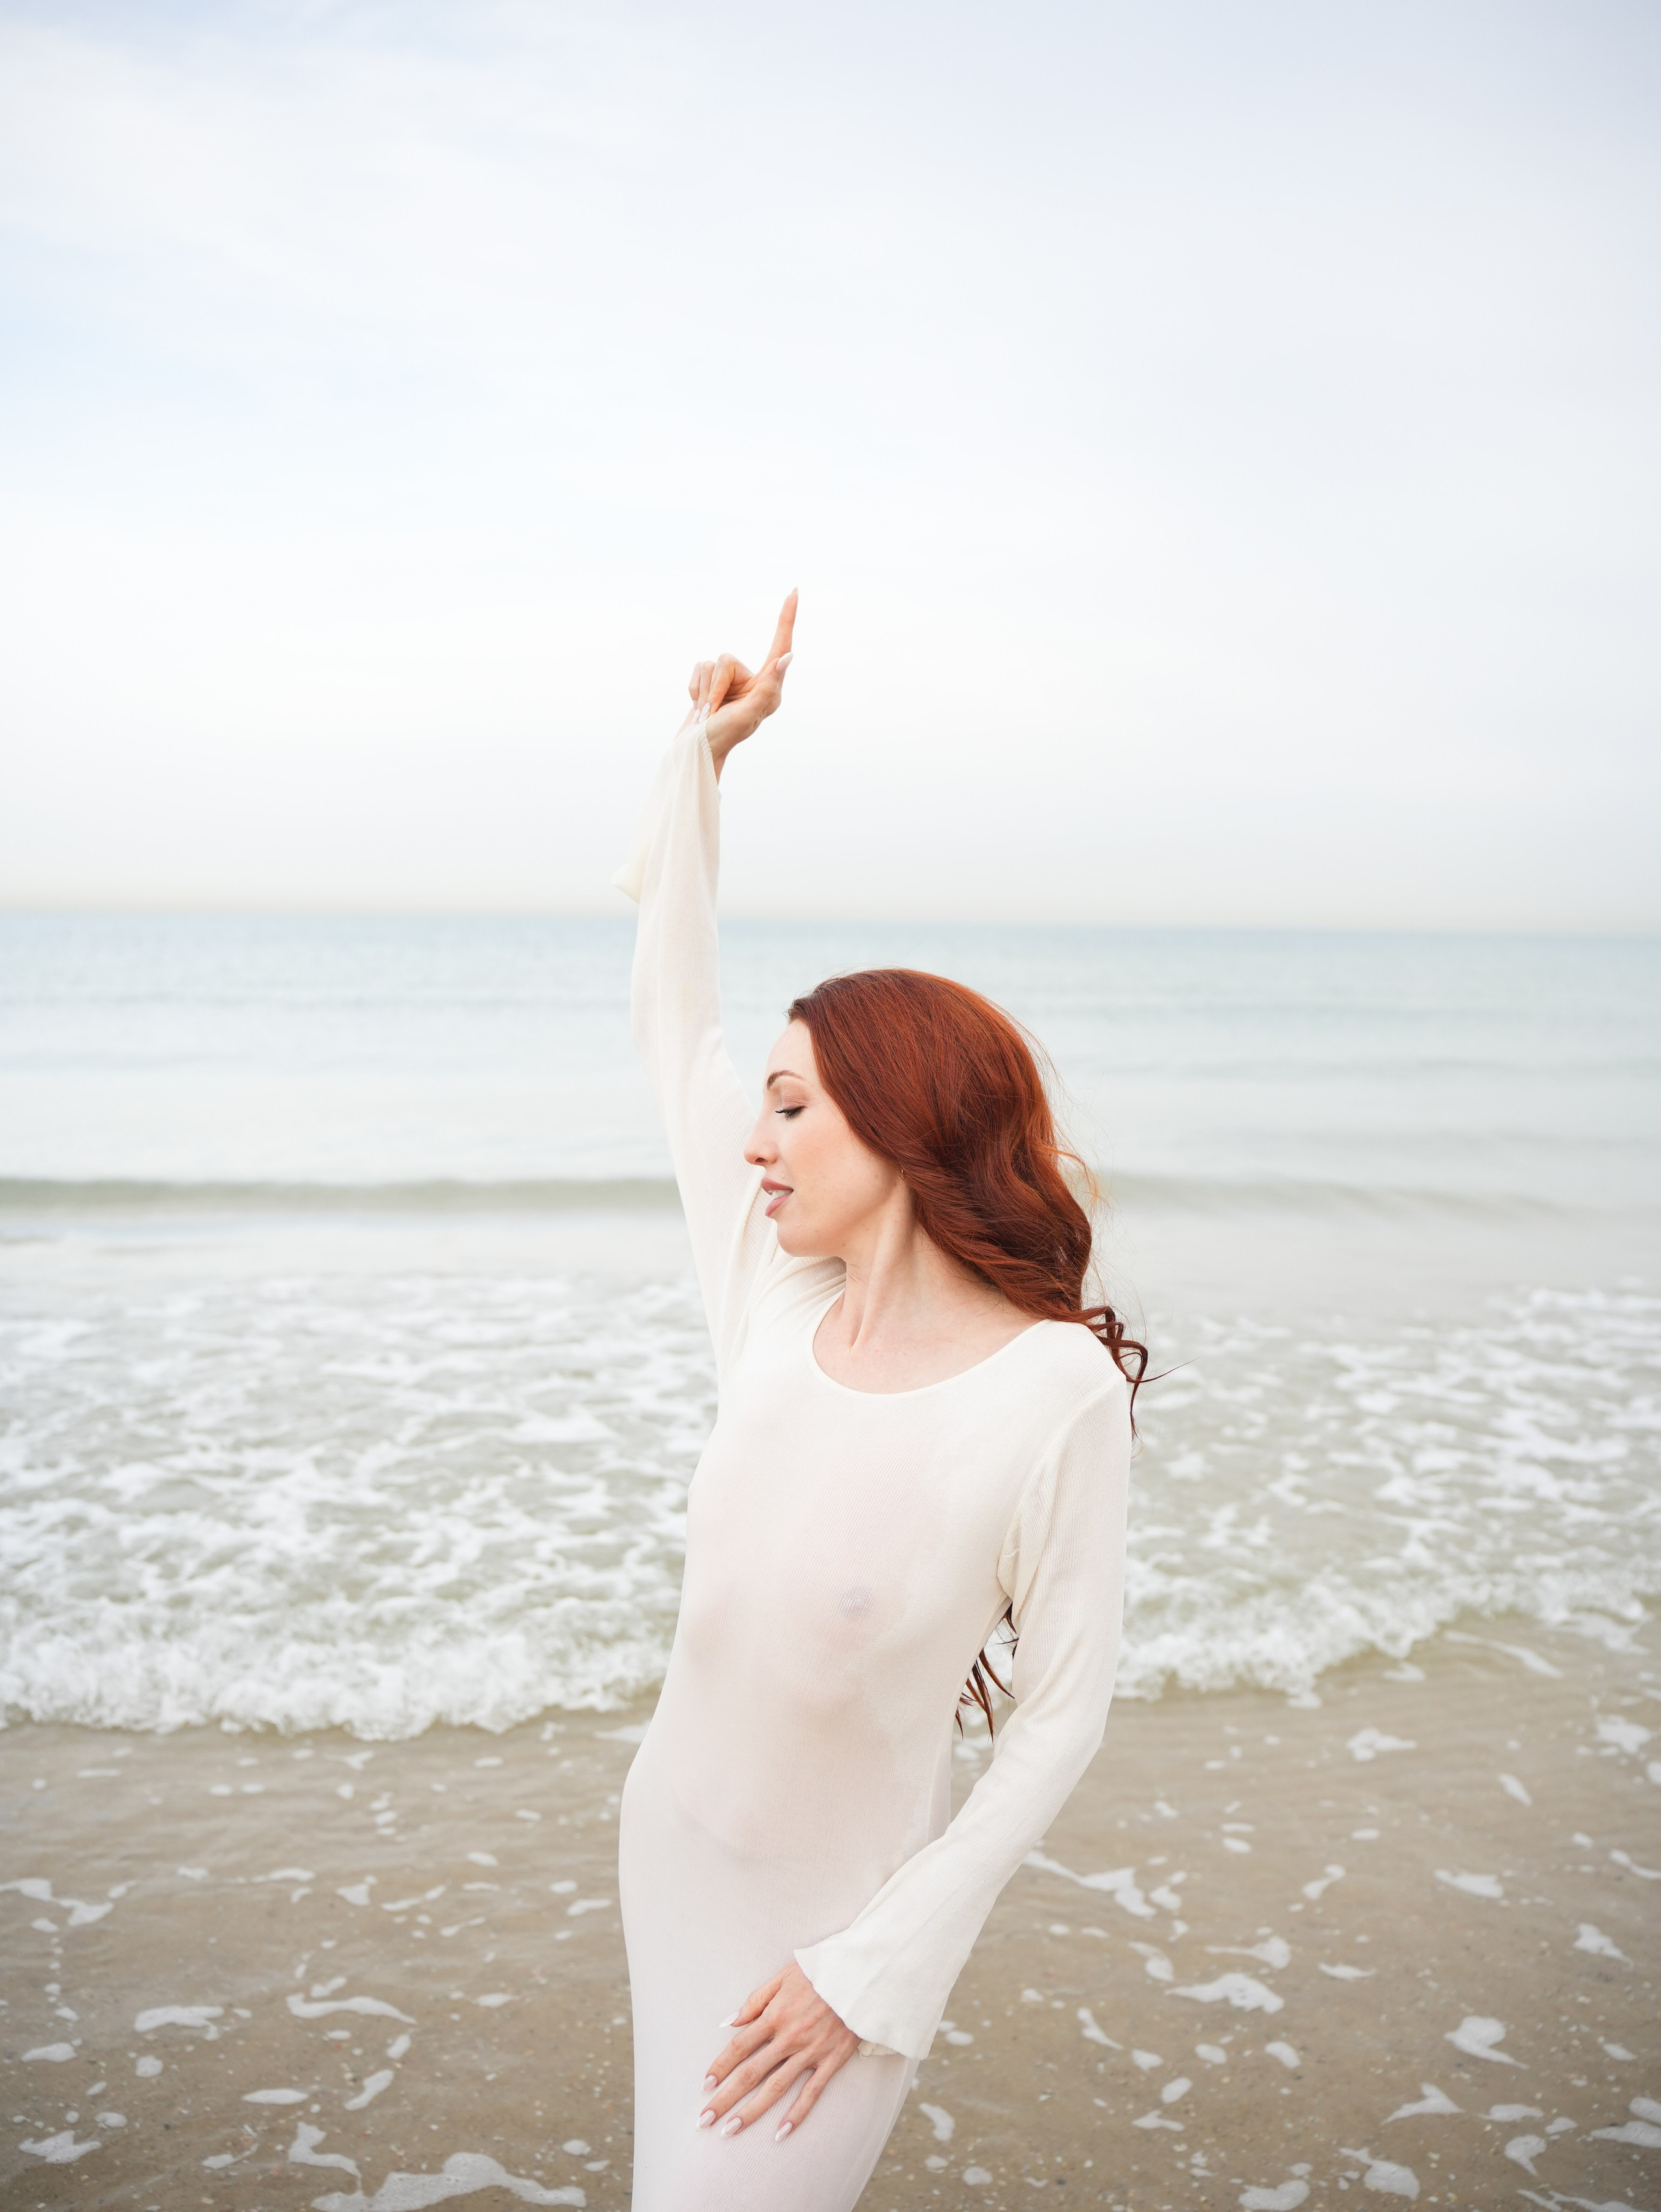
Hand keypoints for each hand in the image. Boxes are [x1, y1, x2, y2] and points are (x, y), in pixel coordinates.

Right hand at [687, 590, 796, 777]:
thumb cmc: (724, 737)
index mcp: (769, 687)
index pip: (780, 645)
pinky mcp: (711, 682)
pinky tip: (699, 707)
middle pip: (728, 659)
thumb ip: (768, 685)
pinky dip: (693, 689)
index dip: (786, 618)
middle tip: (715, 712)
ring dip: (704, 690)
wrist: (694, 753)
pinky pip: (698, 669)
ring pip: (711, 663)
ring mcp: (730, 682)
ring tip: (707, 712)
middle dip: (716, 686)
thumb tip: (787, 656)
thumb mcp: (749, 713)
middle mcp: (752, 681)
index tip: (794, 592)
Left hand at [696, 1959, 857, 2141]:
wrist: (859, 1975)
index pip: (739, 2046)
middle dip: (725, 2098)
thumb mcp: (782, 1977)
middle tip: (704, 2119)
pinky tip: (780, 2133)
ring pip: (775, 2088)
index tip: (705, 2085)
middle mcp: (789, 2037)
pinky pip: (811, 2093)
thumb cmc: (818, 1972)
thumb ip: (754, 2000)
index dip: (720, 2066)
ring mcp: (810, 2052)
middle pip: (751, 2073)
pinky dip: (796, 2114)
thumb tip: (728, 2022)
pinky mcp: (831, 2061)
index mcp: (775, 2015)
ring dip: (751, 2112)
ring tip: (730, 2130)